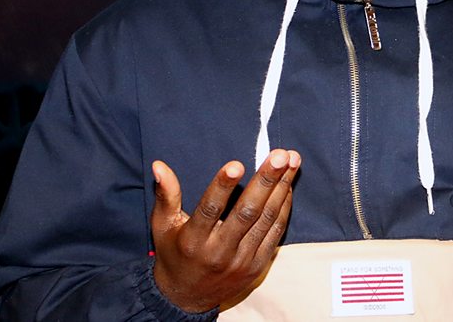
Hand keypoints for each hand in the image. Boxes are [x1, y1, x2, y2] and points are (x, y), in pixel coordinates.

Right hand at [151, 149, 300, 312]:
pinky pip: (276, 231)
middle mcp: (219, 251)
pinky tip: (288, 185)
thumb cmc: (174, 253)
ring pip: (267, 219)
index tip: (237, 164)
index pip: (210, 209)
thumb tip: (159, 165)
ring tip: (293, 161)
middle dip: (266, 180)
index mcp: (193, 240)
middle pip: (247, 211)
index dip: (222, 186)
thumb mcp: (163, 226)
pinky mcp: (258, 265)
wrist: (188, 297)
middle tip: (281, 155)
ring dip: (282, 187)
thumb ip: (166, 194)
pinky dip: (284, 206)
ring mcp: (242, 260)